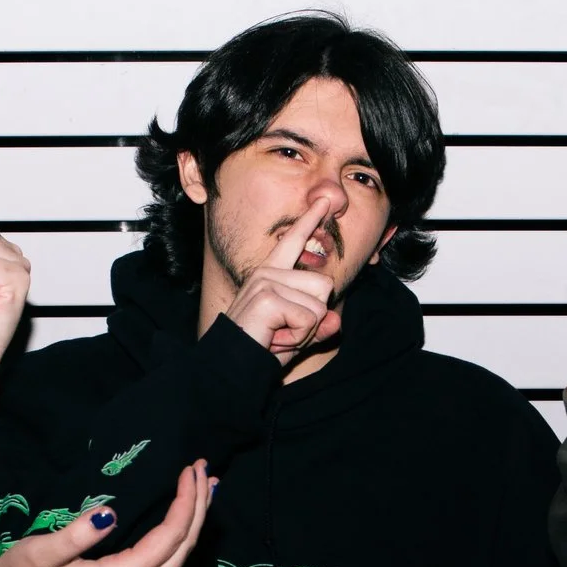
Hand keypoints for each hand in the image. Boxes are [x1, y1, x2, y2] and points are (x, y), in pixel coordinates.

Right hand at [0, 461, 212, 566]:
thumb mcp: (40, 554)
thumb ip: (77, 534)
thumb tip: (110, 512)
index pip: (170, 536)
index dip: (186, 501)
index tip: (189, 468)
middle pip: (184, 548)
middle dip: (199, 508)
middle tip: (205, 471)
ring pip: (178, 560)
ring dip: (194, 524)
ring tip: (205, 491)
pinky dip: (179, 540)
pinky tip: (180, 524)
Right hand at [222, 200, 343, 360]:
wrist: (231, 365)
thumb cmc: (260, 349)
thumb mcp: (296, 336)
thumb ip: (318, 327)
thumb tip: (335, 323)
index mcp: (271, 274)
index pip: (294, 241)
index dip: (310, 221)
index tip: (324, 201)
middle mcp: (267, 272)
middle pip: (324, 285)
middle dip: (313, 319)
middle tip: (284, 332)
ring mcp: (265, 282)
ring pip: (319, 304)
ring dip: (305, 330)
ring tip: (278, 335)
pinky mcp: (267, 297)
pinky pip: (309, 319)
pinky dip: (298, 337)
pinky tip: (275, 339)